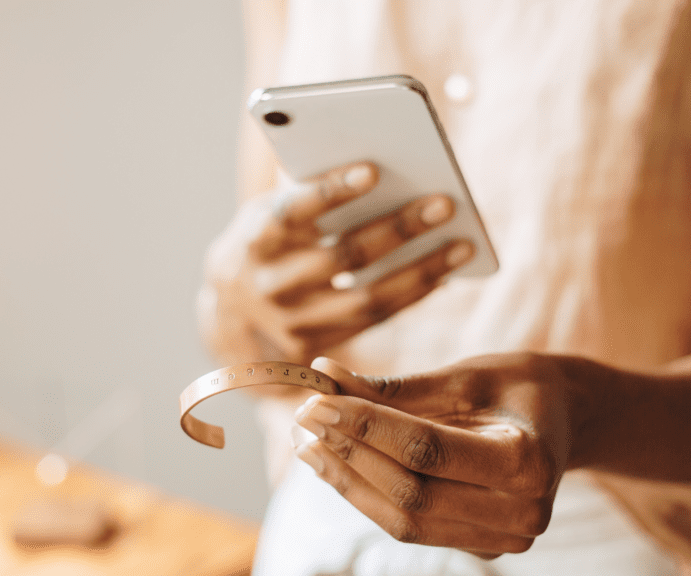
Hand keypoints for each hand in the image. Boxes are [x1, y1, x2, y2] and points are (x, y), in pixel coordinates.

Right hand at [199, 162, 474, 365]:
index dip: (329, 192)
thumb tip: (377, 173)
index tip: (372, 170)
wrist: (230, 322)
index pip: (290, 213)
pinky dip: (410, 295)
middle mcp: (268, 286)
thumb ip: (306, 199)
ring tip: (460, 245)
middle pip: (342, 258)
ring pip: (367, 298)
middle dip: (397, 228)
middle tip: (443, 202)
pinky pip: (373, 320)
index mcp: (253, 240)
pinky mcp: (318, 348)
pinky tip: (441, 273)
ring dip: (420, 270)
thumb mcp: (267, 218)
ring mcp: (293, 324)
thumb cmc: (264, 247)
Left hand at [292, 355, 583, 558]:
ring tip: (307, 443)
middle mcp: (523, 512)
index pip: (427, 450)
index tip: (315, 401)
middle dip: (348, 455)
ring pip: (405, 521)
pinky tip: (338, 463)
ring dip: (347, 482)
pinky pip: (413, 527)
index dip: (364, 427)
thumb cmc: (518, 386)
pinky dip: (369, 495)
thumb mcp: (465, 375)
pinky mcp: (483, 547)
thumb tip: (324, 375)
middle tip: (303, 419)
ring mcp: (504, 540)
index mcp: (529, 461)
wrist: (565, 420)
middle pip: (411, 495)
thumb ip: (396, 386)